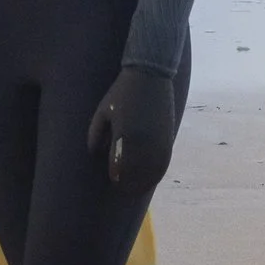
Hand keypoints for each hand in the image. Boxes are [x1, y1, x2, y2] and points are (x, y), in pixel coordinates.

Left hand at [86, 67, 175, 186]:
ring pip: (153, 172)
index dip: (116, 177)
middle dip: (129, 184)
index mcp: (126, 135)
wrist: (150, 76)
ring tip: (136, 188)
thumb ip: (95, 135)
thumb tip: (96, 156)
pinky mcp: (169, 138)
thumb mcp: (103, 112)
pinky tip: (151, 178)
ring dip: (144, 182)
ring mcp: (159, 141)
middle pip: (137, 174)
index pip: (120, 167)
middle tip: (122, 187)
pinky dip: (157, 173)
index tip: (113, 180)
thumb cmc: (121, 93)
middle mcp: (145, 142)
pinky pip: (164, 162)